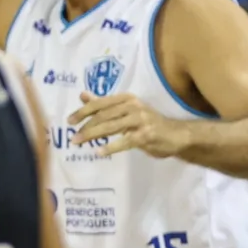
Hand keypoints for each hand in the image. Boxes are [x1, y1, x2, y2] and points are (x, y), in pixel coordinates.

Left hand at [67, 93, 185, 158]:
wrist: (177, 134)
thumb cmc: (148, 122)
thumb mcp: (126, 111)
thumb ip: (104, 105)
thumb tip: (82, 95)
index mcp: (126, 99)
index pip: (100, 103)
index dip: (83, 111)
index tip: (69, 121)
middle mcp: (133, 106)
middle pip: (103, 115)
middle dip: (85, 126)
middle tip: (72, 137)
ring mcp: (141, 120)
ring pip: (111, 127)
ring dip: (92, 135)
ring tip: (79, 142)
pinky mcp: (147, 135)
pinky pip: (125, 141)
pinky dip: (111, 147)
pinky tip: (100, 152)